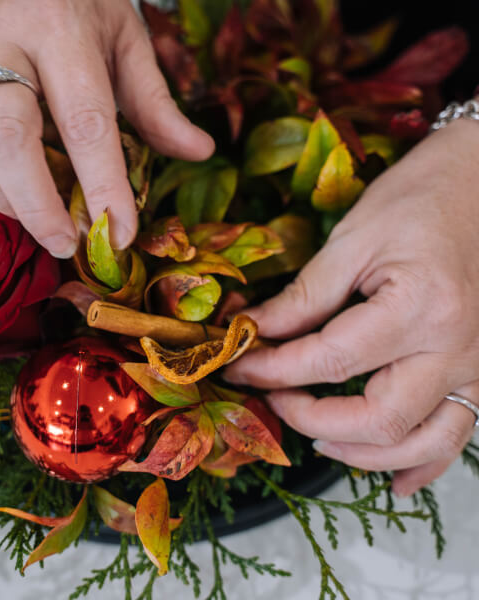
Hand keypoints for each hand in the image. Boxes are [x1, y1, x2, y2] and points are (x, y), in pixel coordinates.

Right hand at [0, 0, 214, 256]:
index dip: (103, 185)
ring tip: (33, 216)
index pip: (84, 119)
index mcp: (59, 26)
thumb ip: (154, 99)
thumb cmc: (74, 2)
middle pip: (9, 137)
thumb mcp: (124, 37)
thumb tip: (197, 152)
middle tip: (64, 244)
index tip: (120, 233)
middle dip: (38, 204)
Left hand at [224, 119, 478, 496]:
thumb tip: (251, 333)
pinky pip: (458, 434)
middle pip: (377, 418)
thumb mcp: (351, 240)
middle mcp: (457, 348)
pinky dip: (423, 464)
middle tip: (273, 397)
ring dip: (362, 454)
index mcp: (420, 308)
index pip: (328, 361)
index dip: (272, 369)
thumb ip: (303, 297)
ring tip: (316, 441)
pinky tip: (394, 481)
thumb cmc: (419, 198)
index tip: (237, 364)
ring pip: (421, 441)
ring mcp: (477, 365)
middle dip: (310, 420)